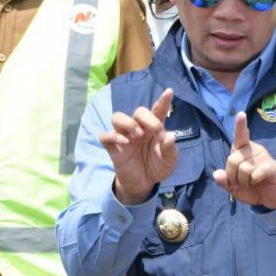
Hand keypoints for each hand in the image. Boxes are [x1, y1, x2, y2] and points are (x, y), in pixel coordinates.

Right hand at [100, 89, 176, 205]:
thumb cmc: (156, 166)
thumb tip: (170, 136)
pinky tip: (124, 142)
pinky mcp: (113, 148)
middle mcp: (139, 128)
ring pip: (117, 117)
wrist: (144, 184)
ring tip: (137, 134)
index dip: (163, 101)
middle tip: (155, 130)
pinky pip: (105, 136)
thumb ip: (169, 149)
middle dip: (147, 118)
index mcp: (154, 128)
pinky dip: (112, 136)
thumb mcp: (169, 161)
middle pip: (138, 111)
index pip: (158, 111)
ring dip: (128, 122)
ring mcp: (124, 136)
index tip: (169, 91)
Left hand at [213, 112, 275, 208]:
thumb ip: (224, 181)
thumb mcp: (233, 187)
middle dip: (233, 177)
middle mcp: (253, 149)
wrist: (269, 198)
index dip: (240, 125)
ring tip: (252, 182)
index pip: (240, 135)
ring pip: (244, 169)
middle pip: (233, 160)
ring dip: (244, 181)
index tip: (241, 114)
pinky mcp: (272, 166)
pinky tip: (259, 181)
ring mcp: (263, 156)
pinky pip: (256, 173)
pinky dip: (253, 181)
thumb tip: (217, 174)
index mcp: (242, 150)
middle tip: (242, 182)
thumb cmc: (251, 188)